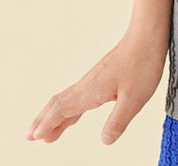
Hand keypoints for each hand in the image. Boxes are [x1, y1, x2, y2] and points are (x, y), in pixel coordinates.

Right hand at [25, 29, 166, 144]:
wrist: (147, 35)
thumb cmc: (142, 63)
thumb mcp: (134, 99)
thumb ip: (118, 122)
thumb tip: (104, 141)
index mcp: (91, 91)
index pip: (63, 109)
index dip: (48, 124)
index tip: (35, 137)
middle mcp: (88, 84)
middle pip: (58, 104)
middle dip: (43, 120)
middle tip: (30, 136)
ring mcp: (93, 79)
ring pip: (67, 98)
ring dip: (54, 115)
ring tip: (46, 130)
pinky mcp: (101, 76)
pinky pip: (77, 94)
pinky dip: (68, 107)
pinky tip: (73, 113)